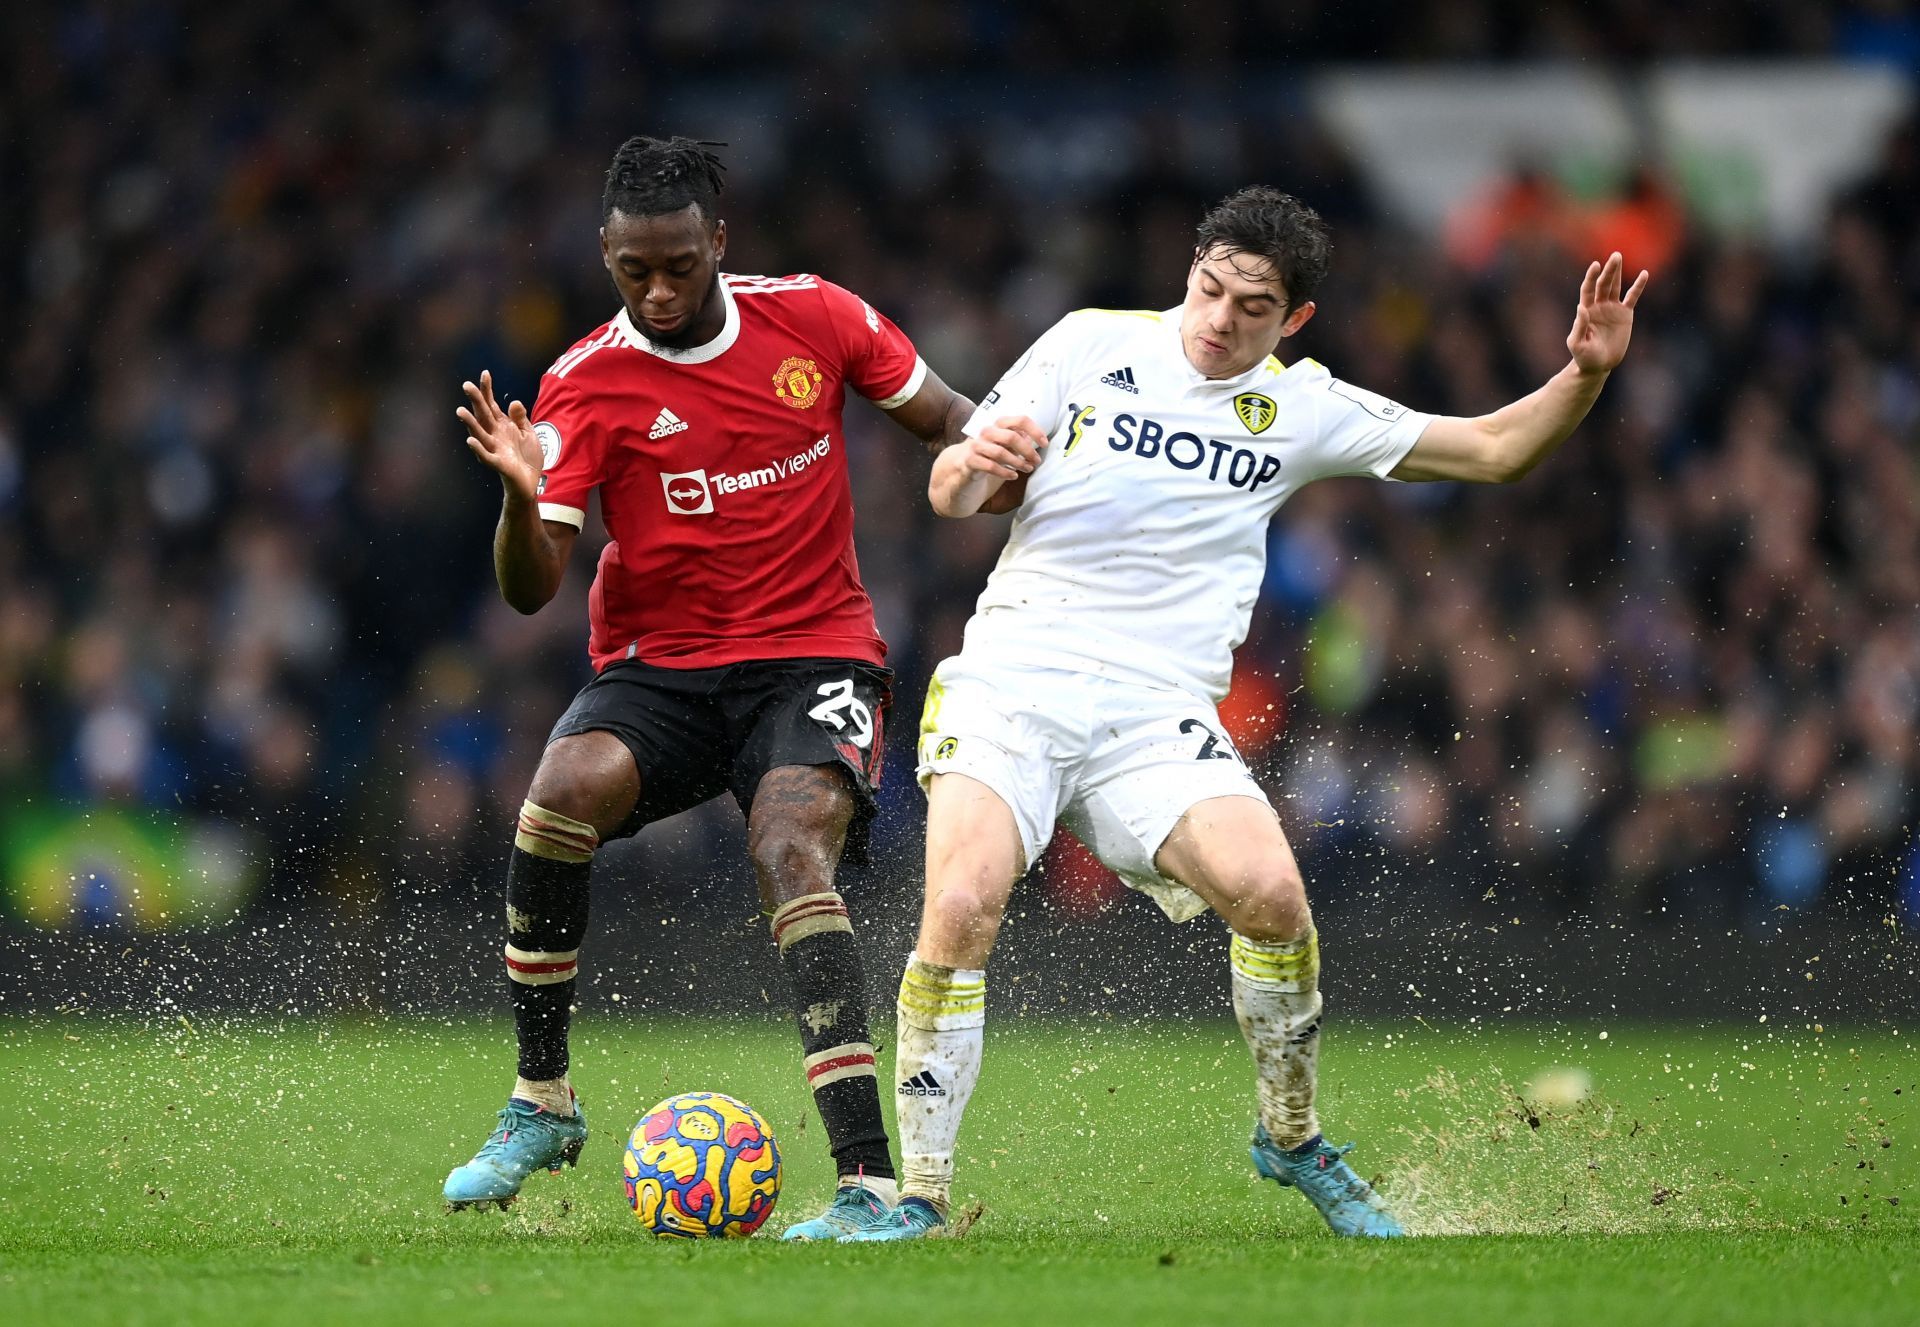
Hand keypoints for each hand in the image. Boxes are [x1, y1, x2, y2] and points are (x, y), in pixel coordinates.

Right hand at [458, 370, 542, 501]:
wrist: (530, 483)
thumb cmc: (527, 458)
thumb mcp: (528, 434)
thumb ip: (520, 419)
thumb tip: (514, 401)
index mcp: (502, 426)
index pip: (492, 405)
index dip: (488, 390)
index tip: (485, 373)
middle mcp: (495, 435)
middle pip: (483, 415)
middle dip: (476, 401)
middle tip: (466, 385)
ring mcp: (494, 449)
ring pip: (479, 434)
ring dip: (470, 423)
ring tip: (460, 411)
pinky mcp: (498, 464)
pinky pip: (486, 456)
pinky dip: (478, 449)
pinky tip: (470, 441)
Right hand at [954, 415, 1047, 481]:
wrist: (960, 465)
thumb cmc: (987, 454)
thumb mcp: (1004, 445)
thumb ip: (1017, 440)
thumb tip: (1032, 438)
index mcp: (998, 425)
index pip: (1019, 420)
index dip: (1035, 431)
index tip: (1044, 443)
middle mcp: (986, 432)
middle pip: (1011, 436)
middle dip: (1027, 450)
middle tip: (1036, 461)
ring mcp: (976, 446)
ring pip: (1000, 452)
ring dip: (1017, 462)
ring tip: (1027, 469)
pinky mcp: (970, 461)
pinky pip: (990, 466)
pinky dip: (1004, 472)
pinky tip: (1013, 476)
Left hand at [1567, 252, 1648, 375]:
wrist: (1598, 365)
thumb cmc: (1584, 356)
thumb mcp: (1577, 344)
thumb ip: (1579, 326)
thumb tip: (1581, 308)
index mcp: (1586, 310)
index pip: (1588, 289)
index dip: (1591, 277)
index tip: (1596, 265)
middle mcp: (1598, 306)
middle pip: (1603, 284)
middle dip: (1608, 270)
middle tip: (1615, 255)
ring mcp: (1612, 309)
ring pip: (1615, 286)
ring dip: (1617, 272)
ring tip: (1618, 256)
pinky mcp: (1625, 315)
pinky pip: (1632, 297)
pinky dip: (1638, 286)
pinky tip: (1644, 274)